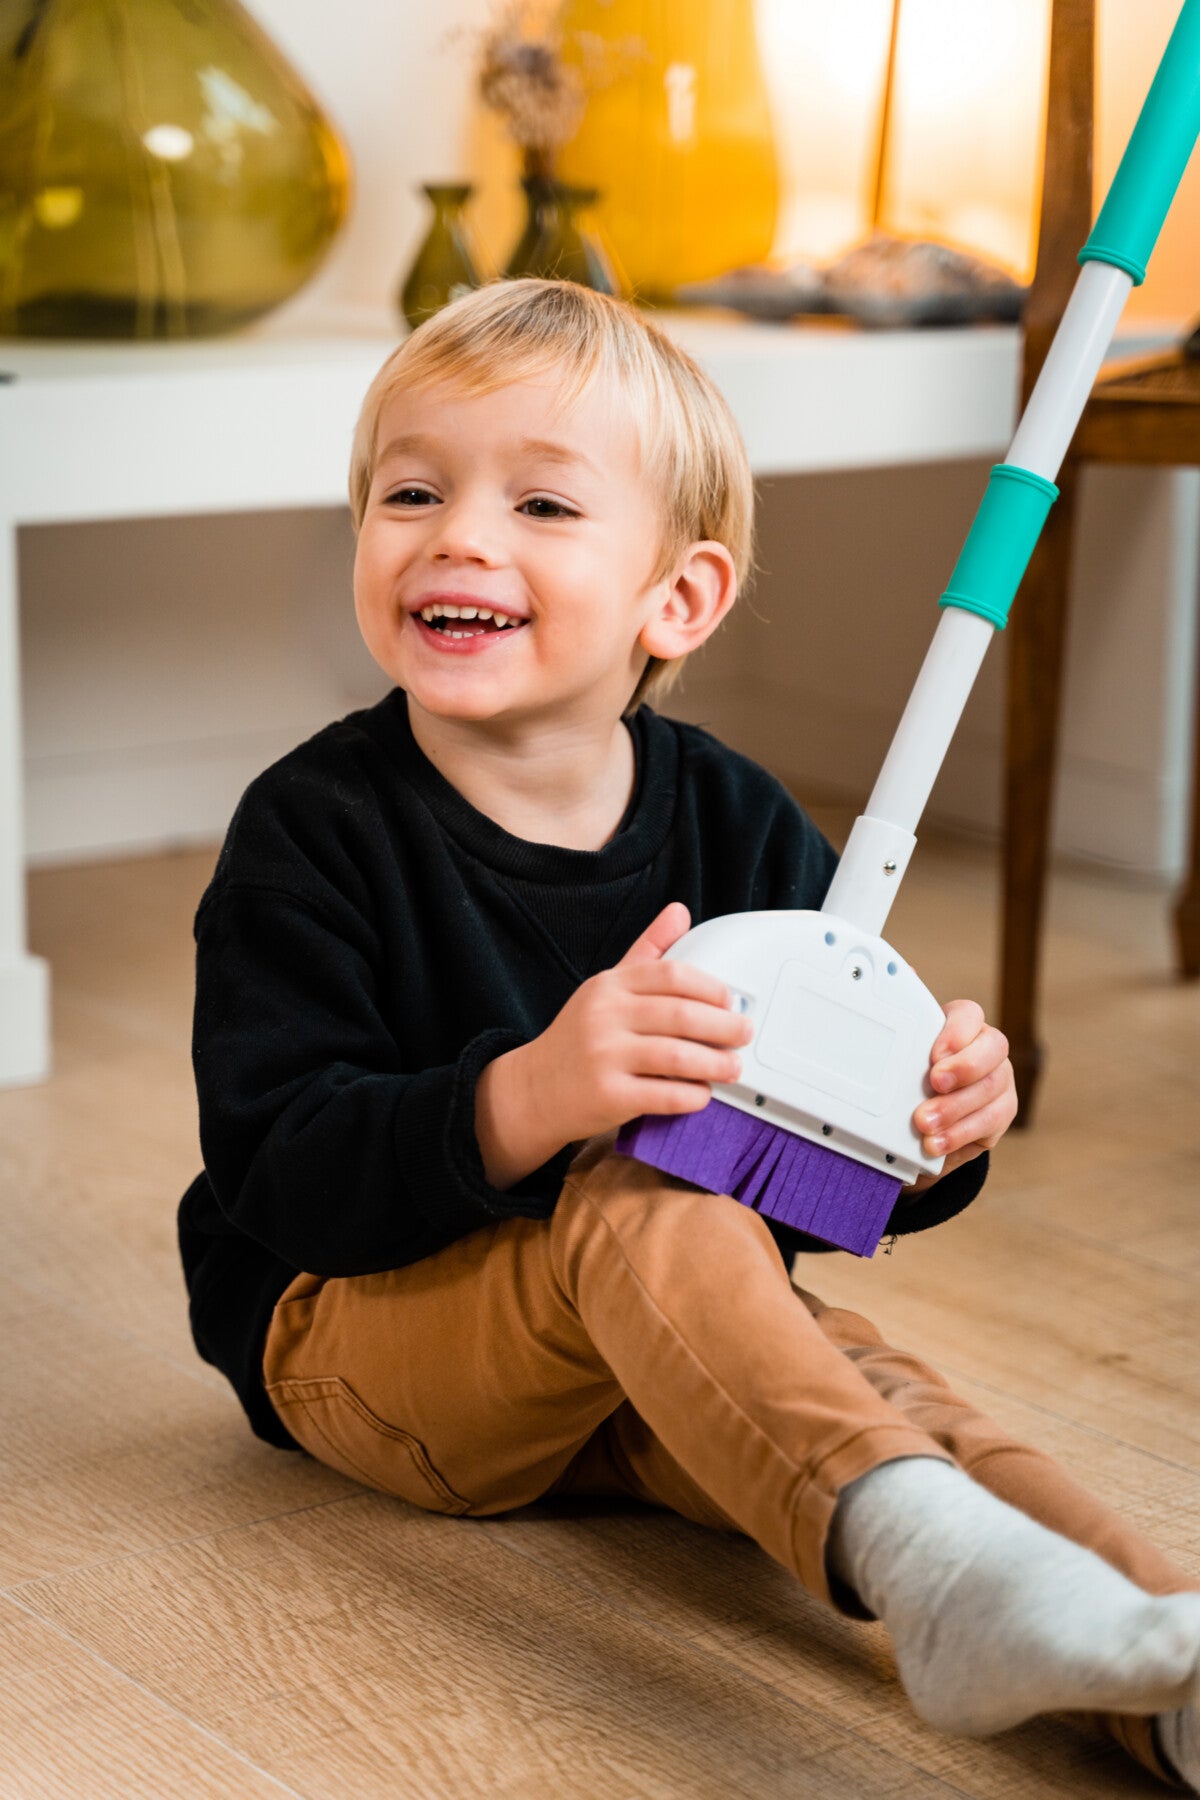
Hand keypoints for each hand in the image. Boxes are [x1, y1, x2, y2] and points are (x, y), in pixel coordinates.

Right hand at [475, 902, 752, 1187]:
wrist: (534, 1089)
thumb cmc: (579, 1038)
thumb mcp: (607, 987)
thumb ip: (647, 951)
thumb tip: (680, 911)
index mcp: (609, 986)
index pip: (671, 975)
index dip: (711, 988)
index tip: (731, 1001)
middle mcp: (604, 1016)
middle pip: (681, 1015)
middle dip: (724, 1026)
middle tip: (743, 1034)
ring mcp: (603, 1056)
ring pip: (677, 1056)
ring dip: (715, 1064)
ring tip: (732, 1067)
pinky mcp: (607, 1096)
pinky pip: (664, 1094)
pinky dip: (692, 1095)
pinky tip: (703, 1094)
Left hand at [907, 999, 1015, 1190]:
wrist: (918, 1124)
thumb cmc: (910, 1077)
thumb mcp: (902, 1052)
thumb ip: (903, 1016)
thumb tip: (897, 975)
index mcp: (961, 1026)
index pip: (969, 1014)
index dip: (956, 1031)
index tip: (934, 1054)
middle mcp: (986, 1049)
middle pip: (993, 1048)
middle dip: (964, 1068)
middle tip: (934, 1084)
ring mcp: (999, 1081)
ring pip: (993, 1088)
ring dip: (956, 1108)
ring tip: (925, 1123)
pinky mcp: (1001, 1114)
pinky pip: (993, 1122)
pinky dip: (961, 1134)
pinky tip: (936, 1142)